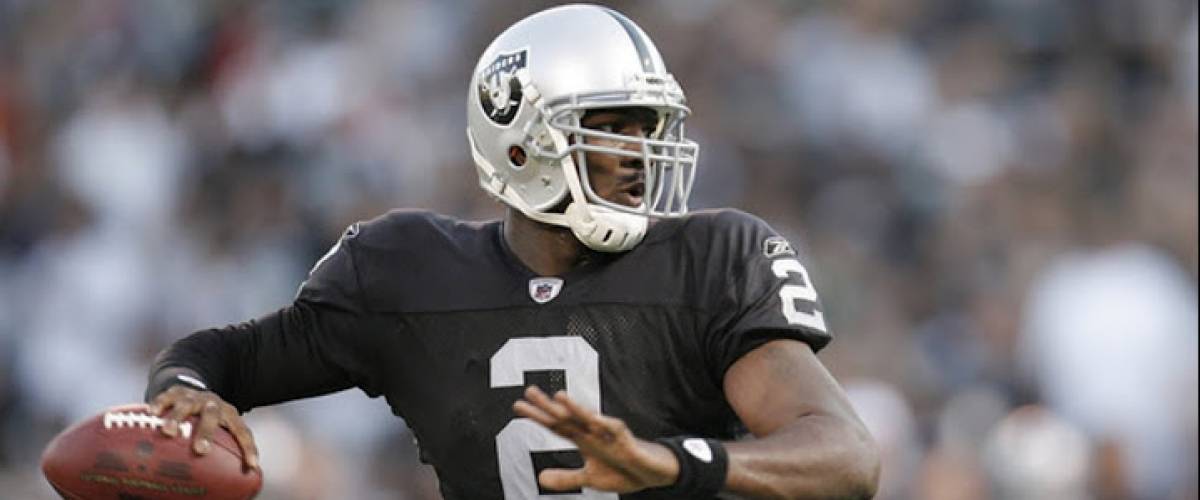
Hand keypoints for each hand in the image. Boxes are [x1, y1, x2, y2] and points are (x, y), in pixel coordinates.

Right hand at [149, 385, 259, 470]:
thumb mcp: (221, 428)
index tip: (251, 464)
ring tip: (169, 431)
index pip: (242, 430)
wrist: (196, 389)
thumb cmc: (209, 417)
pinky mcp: (176, 392)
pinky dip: (160, 403)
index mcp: (229, 414)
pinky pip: (167, 396)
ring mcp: (194, 396)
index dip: (248, 447)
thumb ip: (225, 446)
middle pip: (212, 415)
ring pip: (187, 404)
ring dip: (178, 418)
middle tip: (200, 450)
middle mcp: (213, 403)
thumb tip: (234, 476)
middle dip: (206, 433)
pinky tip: (153, 412)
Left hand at [513, 386, 678, 493]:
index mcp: (583, 440)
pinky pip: (615, 430)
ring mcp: (609, 435)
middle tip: (529, 392)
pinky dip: (604, 424)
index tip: (519, 407)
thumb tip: (540, 478)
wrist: (652, 474)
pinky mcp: (627, 441)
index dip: (538, 417)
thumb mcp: (590, 478)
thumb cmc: (622, 470)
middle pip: (567, 418)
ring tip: (560, 398)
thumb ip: (566, 478)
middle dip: (549, 406)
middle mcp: (593, 433)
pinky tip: (593, 419)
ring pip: (590, 418)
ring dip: (575, 408)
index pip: (556, 426)